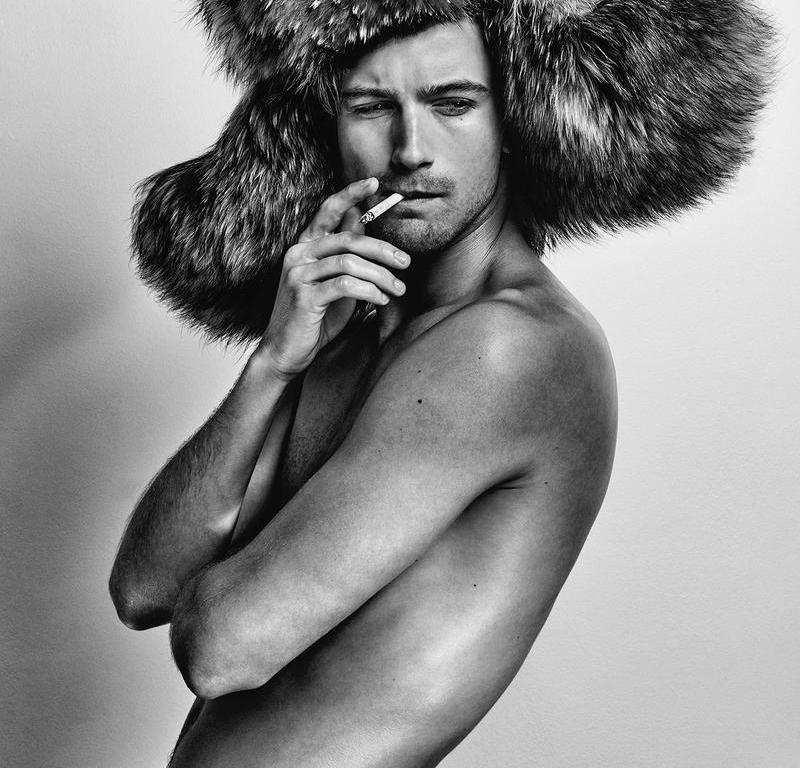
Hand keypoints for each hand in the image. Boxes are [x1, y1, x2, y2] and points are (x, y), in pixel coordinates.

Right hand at [258, 177, 409, 379]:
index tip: (374, 183)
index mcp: (304, 247)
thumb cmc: (314, 319)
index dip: (350, 194)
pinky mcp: (303, 297)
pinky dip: (369, 291)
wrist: (285, 352)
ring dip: (381, 276)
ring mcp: (298, 275)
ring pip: (350, 263)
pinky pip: (344, 286)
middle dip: (383, 250)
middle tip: (406, 263)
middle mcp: (298, 255)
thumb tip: (361, 222)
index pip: (327, 211)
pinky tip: (381, 299)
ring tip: (398, 289)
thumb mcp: (334, 282)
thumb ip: (346, 254)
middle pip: (348, 239)